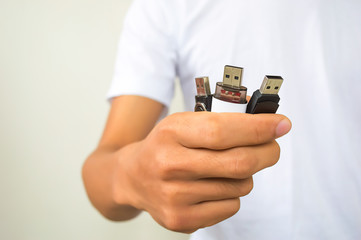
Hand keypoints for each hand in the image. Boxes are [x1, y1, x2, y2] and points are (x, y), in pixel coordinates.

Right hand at [113, 112, 291, 232]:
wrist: (133, 177)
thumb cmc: (164, 147)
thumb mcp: (182, 123)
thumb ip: (220, 122)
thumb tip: (267, 125)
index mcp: (170, 133)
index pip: (222, 131)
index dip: (258, 128)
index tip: (281, 124)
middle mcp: (169, 165)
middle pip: (238, 163)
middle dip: (267, 153)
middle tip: (272, 147)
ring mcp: (174, 196)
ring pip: (240, 186)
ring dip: (245, 175)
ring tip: (225, 168)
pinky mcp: (181, 219)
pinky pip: (231, 206)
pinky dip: (232, 195)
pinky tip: (213, 187)